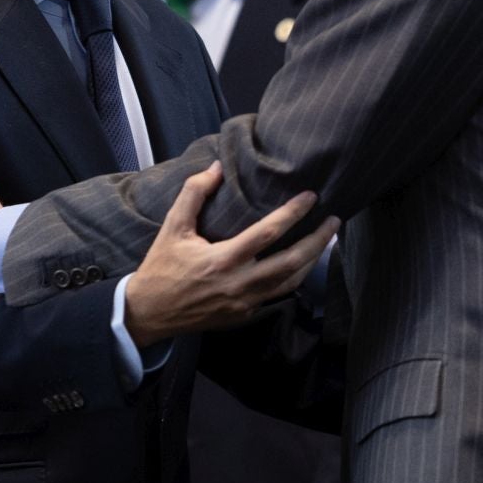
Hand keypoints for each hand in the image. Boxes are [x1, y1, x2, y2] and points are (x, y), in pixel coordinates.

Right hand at [123, 162, 337, 345]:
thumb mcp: (172, 227)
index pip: (268, 233)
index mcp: (222, 260)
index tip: (311, 196)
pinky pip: (277, 296)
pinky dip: (293, 278)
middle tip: (334, 220)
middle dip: (318, 241)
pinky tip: (301, 263)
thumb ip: (194, 193)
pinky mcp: (245, 315)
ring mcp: (245, 303)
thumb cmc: (161, 267)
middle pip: (292, 262)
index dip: (293, 213)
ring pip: (291, 283)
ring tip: (326, 240)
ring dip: (312, 260)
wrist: (148, 313)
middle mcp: (239, 284)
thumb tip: (217, 167)